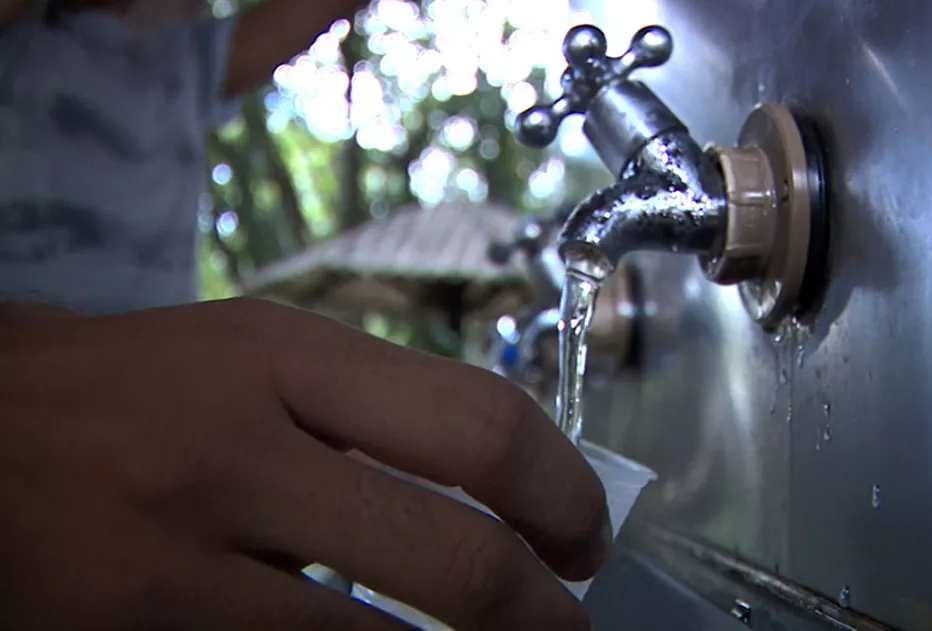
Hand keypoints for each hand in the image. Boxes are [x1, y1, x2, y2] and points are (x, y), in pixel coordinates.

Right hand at [0, 299, 608, 629]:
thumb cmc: (143, 389)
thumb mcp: (260, 358)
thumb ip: (377, 410)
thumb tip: (509, 482)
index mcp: (284, 355)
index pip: (480, 425)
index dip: (564, 493)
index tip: (584, 535)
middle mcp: (241, 450)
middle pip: (459, 559)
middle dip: (544, 612)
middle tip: (567, 622)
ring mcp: (185, 557)